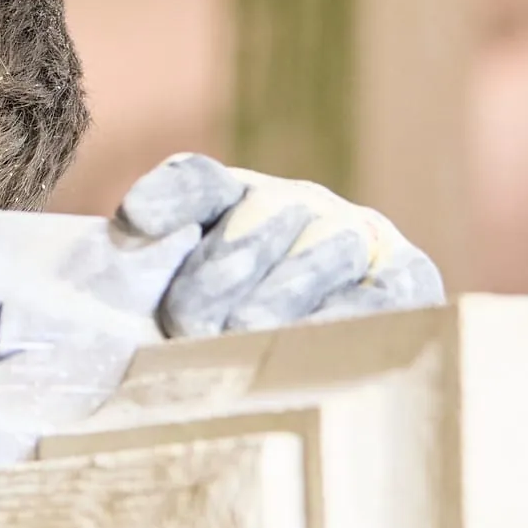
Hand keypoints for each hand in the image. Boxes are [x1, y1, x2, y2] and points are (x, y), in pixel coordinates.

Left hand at [115, 153, 445, 338]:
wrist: (349, 343)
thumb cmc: (236, 330)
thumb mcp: (185, 298)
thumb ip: (148, 281)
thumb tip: (122, 268)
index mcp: (234, 200)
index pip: (199, 183)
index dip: (169, 196)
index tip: (135, 220)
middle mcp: (296, 205)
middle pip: (260, 216)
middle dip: (221, 268)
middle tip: (187, 320)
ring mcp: (354, 236)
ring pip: (322, 249)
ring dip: (281, 292)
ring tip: (244, 333)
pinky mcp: (405, 279)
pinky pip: (381, 292)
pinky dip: (349, 314)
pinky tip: (318, 341)